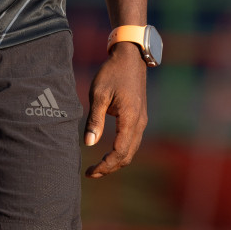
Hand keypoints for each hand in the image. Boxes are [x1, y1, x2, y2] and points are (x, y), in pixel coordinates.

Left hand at [83, 41, 147, 178]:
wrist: (131, 57)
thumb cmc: (112, 73)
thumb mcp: (99, 94)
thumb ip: (95, 120)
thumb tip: (88, 144)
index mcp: (130, 119)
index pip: (119, 152)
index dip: (105, 165)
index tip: (90, 171)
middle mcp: (139, 123)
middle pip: (127, 156)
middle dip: (110, 167)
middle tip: (91, 172)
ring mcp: (142, 120)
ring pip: (131, 150)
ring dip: (116, 161)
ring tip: (97, 165)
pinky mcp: (140, 117)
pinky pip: (132, 141)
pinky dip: (121, 151)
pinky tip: (108, 151)